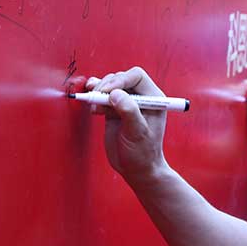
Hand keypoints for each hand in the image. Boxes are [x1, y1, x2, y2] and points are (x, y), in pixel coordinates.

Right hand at [88, 67, 167, 185]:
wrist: (135, 168)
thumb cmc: (143, 153)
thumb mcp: (138, 133)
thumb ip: (129, 112)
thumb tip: (116, 94)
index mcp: (153, 98)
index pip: (136, 77)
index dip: (120, 80)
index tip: (107, 91)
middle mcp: (140, 97)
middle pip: (121, 78)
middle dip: (107, 86)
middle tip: (96, 98)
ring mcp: (126, 103)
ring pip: (110, 86)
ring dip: (99, 92)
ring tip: (94, 105)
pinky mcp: (114, 110)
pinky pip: (103, 97)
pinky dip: (95, 98)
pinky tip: (93, 106)